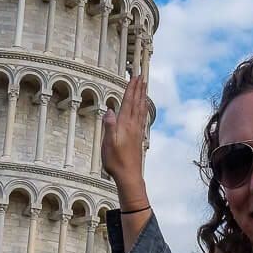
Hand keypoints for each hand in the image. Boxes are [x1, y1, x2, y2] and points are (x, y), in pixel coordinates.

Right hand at [101, 74, 149, 202]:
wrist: (129, 176)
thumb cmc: (116, 162)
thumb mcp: (108, 144)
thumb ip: (109, 126)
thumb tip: (109, 110)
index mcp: (125, 125)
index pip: (128, 102)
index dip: (131, 89)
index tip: (134, 78)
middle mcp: (133, 126)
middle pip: (137, 103)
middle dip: (138, 89)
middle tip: (142, 76)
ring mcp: (137, 131)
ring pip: (141, 109)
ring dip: (142, 96)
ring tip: (145, 87)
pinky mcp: (138, 137)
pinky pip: (142, 118)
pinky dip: (143, 108)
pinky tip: (144, 108)